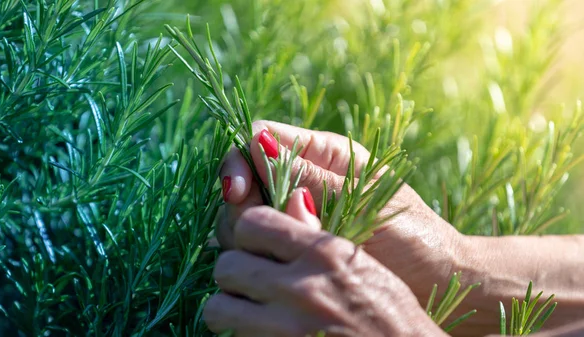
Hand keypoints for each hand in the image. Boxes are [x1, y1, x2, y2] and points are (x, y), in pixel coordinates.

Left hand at [205, 188, 445, 335]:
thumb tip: (291, 195)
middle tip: (250, 282)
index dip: (248, 232)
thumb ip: (318, 233)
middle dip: (234, 273)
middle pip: (227, 265)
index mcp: (323, 254)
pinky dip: (241, 335)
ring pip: (217, 308)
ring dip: (229, 309)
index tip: (256, 244)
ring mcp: (285, 328)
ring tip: (248, 313)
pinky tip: (263, 333)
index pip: (251, 222)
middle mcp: (301, 288)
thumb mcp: (360, 264)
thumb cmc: (392, 314)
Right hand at [217, 120, 462, 300]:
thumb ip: (310, 176)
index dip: (240, 160)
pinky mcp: (297, 243)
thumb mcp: (363, 202)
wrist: (436, 280)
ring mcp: (298, 211)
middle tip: (260, 232)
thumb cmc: (412, 235)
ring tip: (276, 255)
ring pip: (245, 211)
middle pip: (245, 176)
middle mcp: (304, 178)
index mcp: (323, 154)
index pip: (261, 137)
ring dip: (247, 231)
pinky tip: (273, 267)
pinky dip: (256, 251)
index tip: (237, 192)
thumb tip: (257, 143)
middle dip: (242, 203)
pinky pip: (259, 240)